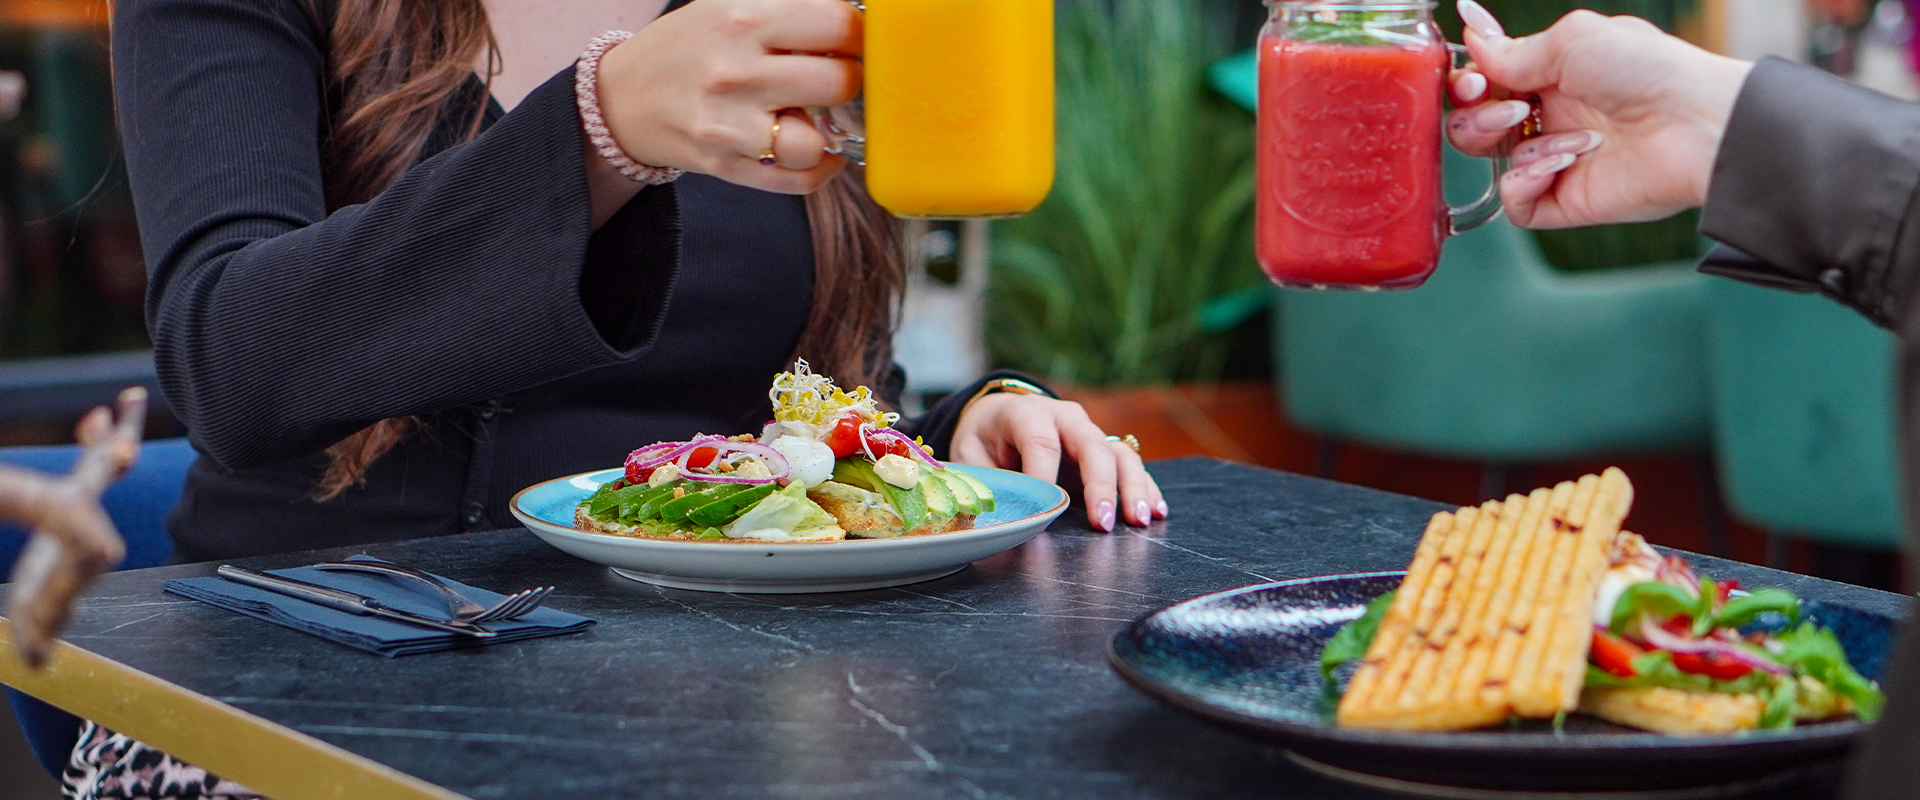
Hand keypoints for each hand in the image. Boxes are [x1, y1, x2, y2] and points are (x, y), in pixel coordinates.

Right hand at [596, 0, 859, 194]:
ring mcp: (728, 125)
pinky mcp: (726, 166)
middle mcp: (735, 71)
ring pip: (816, 142)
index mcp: (743, 17)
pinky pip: (798, 180)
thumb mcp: (732, 4)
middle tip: (836, 78)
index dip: (856, 34)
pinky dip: (819, 169)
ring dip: (828, 132)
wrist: (624, 96)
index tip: (851, 42)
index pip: (836, 23)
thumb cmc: (693, 46)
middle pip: (837, 83)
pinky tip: (815, 149)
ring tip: (819, 117)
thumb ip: (791, 8)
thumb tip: (853, 21)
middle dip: (848, 81)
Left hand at [949, 393, 1166, 531]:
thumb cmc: (985, 438)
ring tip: (1139, 520)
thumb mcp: (971, 456)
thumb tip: (1004, 517)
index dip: (1046, 475)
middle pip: (1091, 446)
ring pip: (1119, 454)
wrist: (1000, 415)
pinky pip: (1130, 464)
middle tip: (1105, 522)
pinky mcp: (1101, 449)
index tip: (1048, 508)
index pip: (1041, 443)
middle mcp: (1064, 419)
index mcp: (1026, 415)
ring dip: (1133, 488)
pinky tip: (1156, 510)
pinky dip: (1146, 487)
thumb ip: (988, 482)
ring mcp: (1088, 432)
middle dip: (1101, 485)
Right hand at [1444, 1, 1752, 228]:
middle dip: (1476, 116)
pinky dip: (1523, 183)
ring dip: (1507, 143)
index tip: (1473, 80)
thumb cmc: (1648, 72)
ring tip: (1553, 135)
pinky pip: (1514, 203)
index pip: (1485, 81)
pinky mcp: (1563, 200)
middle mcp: (1549, 115)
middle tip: (1512, 110)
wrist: (1695, 126)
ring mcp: (1554, 159)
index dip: (1466, 82)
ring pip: (1489, 160)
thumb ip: (1512, 48)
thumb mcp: (1573, 40)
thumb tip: (1471, 34)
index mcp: (1551, 74)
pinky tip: (1557, 165)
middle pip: (1474, 122)